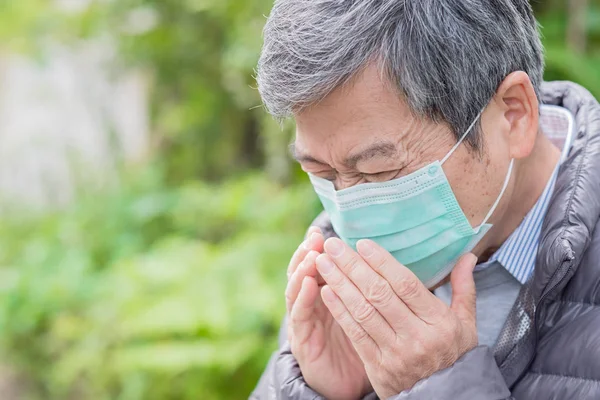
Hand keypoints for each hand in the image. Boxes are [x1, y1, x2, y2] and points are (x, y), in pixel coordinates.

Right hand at [286, 228, 371, 399]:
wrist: (345, 384)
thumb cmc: (359, 344)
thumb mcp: (366, 312)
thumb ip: (370, 289)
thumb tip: (386, 262)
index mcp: (325, 295)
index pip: (318, 266)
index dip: (319, 248)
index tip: (322, 230)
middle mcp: (310, 305)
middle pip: (304, 272)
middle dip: (309, 252)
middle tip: (315, 236)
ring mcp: (303, 321)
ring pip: (297, 289)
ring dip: (302, 270)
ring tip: (312, 254)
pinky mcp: (301, 340)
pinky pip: (300, 315)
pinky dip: (303, 297)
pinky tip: (309, 283)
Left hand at [316, 238, 477, 398]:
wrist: (444, 398)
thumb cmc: (454, 355)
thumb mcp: (466, 324)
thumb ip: (464, 289)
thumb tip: (468, 256)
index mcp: (439, 322)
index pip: (405, 285)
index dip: (381, 262)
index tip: (362, 244)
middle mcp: (417, 337)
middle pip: (379, 294)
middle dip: (352, 266)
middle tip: (333, 245)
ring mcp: (395, 353)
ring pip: (362, 311)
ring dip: (339, 284)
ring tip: (323, 262)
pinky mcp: (377, 366)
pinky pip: (355, 333)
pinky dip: (339, 311)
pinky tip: (326, 291)